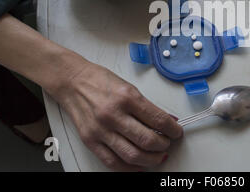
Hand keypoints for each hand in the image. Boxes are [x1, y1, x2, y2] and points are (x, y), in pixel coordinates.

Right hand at [55, 61, 182, 171]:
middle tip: (167, 143)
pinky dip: (130, 168)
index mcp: (127, 97)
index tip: (177, 132)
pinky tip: (140, 165)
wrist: (72, 81)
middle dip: (164, 145)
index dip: (173, 130)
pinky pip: (113, 162)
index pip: (158, 120)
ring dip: (151, 159)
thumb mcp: (129, 87)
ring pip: (132, 155)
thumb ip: (147, 107)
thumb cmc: (100, 81)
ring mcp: (101, 130)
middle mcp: (114, 115)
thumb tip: (167, 121)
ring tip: (158, 155)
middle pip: (147, 140)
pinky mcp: (90, 141)